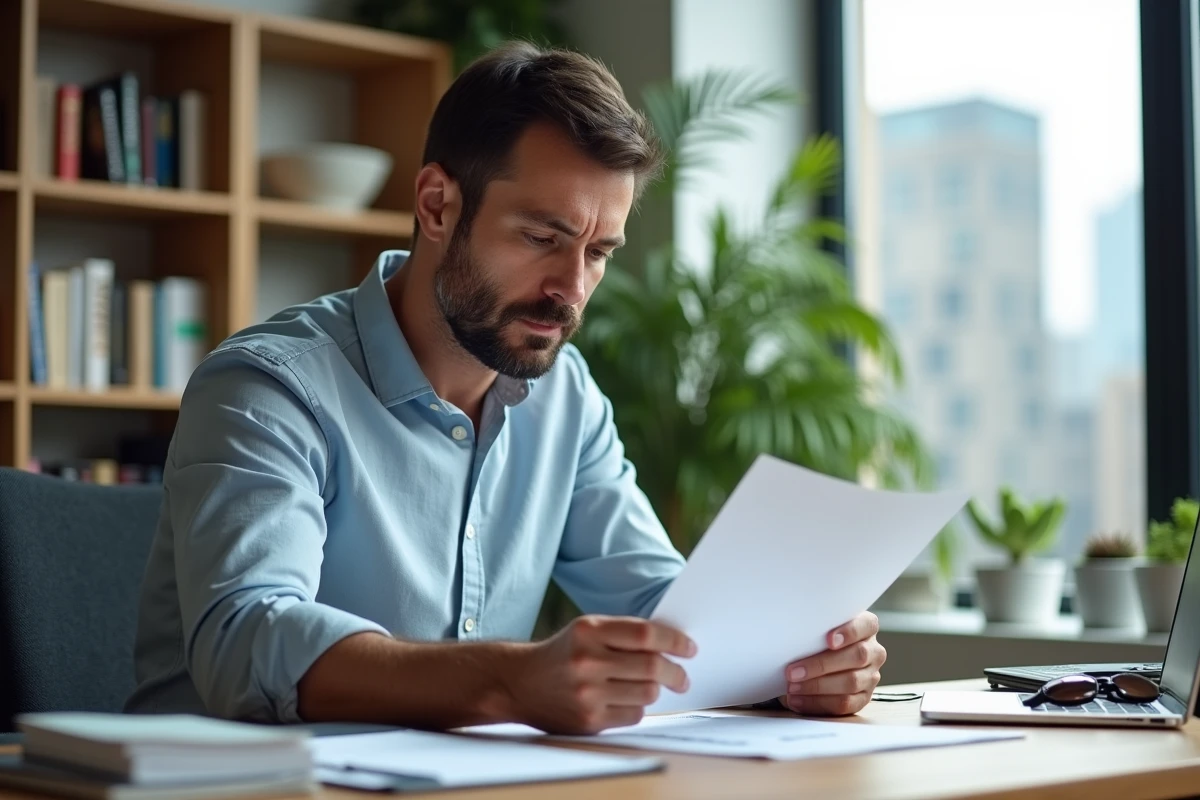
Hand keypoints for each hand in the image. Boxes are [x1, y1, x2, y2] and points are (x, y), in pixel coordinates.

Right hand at [503, 615, 695, 734]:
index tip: (689, 648)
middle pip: (652, 666)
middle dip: (675, 672)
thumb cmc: (564, 653)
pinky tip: (628, 700)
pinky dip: (638, 708)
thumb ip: (625, 634)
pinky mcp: (588, 720)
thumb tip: (673, 645)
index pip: (646, 634)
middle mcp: (587, 661)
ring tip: (652, 686)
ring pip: (647, 694)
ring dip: (656, 690)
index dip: (674, 640)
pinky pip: (633, 716)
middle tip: (683, 676)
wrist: (519, 683)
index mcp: (589, 630)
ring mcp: (587, 693)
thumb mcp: (587, 630)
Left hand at [781, 611, 885, 716]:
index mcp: (867, 627)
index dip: (849, 632)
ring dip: (817, 686)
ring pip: (851, 683)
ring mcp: (871, 676)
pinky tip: (798, 700)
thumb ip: (814, 628)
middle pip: (857, 657)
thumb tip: (788, 636)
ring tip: (792, 687)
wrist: (820, 660)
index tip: (829, 640)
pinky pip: (844, 704)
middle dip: (821, 665)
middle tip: (793, 671)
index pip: (865, 625)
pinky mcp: (863, 698)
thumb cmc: (817, 639)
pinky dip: (818, 703)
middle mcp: (874, 651)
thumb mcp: (819, 628)